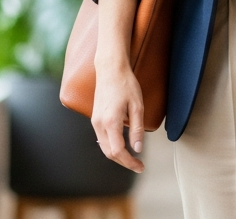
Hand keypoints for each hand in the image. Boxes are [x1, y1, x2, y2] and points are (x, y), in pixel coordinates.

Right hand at [90, 56, 144, 172]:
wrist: (110, 69)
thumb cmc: (125, 84)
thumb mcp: (137, 106)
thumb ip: (137, 129)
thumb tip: (137, 148)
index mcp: (110, 121)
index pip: (118, 151)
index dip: (129, 162)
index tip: (140, 166)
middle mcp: (99, 124)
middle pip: (109, 153)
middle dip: (124, 162)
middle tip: (138, 165)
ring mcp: (95, 122)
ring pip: (104, 147)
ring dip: (117, 156)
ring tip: (132, 158)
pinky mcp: (95, 119)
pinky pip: (102, 139)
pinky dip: (112, 147)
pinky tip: (122, 146)